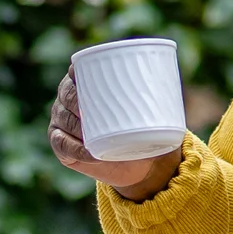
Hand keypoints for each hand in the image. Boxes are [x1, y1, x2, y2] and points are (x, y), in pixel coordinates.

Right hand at [48, 70, 182, 199]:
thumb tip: (171, 79)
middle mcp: (70, 99)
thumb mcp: (152, 111)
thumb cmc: (143, 129)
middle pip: (68, 94)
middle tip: (93, 109)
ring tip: (92, 134)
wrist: (139, 164)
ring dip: (77, 126)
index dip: (79, 70)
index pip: (78, 71)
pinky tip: (87, 152)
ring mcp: (62, 121)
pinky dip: (76, 149)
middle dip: (76, 100)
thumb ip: (157, 96)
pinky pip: (63, 145)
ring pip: (64, 119)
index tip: (87, 73)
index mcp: (88, 83)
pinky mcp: (62, 145)